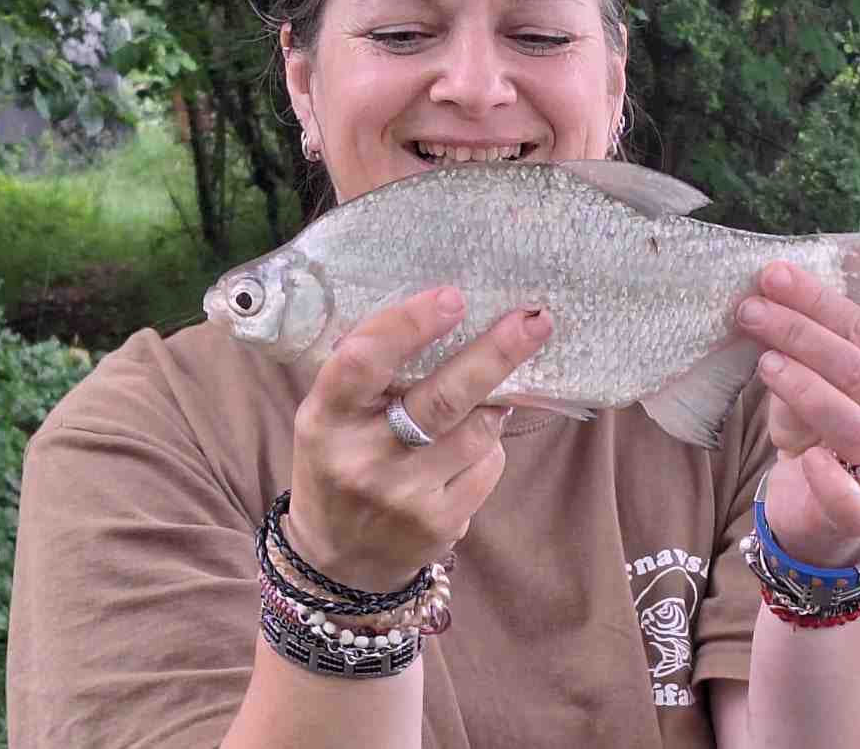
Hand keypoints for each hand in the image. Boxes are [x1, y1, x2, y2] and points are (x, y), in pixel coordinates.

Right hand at [283, 287, 552, 590]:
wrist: (340, 560)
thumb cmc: (341, 461)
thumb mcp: (331, 416)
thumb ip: (370, 373)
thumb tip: (448, 313)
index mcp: (325, 419)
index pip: (364, 362)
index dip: (410, 325)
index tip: (453, 297)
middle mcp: (363, 458)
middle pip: (442, 398)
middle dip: (495, 354)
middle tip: (534, 321)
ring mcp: (404, 495)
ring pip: (477, 430)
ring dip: (495, 401)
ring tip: (493, 387)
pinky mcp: (440, 523)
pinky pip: (488, 464)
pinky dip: (489, 444)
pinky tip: (470, 444)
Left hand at [734, 262, 859, 566]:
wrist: (817, 507)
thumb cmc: (819, 430)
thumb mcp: (812, 379)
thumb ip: (802, 345)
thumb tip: (764, 295)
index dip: (819, 301)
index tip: (772, 277)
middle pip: (859, 368)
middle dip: (801, 333)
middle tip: (751, 310)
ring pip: (853, 424)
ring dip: (806, 388)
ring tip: (765, 362)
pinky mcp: (859, 514)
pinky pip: (850, 500)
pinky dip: (829, 479)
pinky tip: (806, 460)